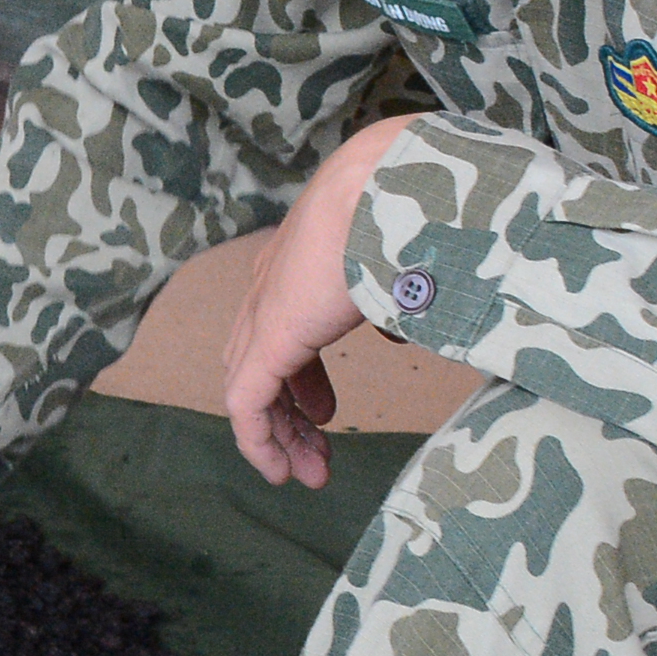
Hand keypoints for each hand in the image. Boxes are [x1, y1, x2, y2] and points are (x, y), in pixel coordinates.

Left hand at [217, 114, 424, 487]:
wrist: (388, 182)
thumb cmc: (410, 209)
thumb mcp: (401, 262)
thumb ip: (391, 297)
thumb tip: (394, 330)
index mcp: (301, 266)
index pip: (281, 333)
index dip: (303, 382)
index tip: (327, 417)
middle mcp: (273, 288)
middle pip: (259, 363)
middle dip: (289, 413)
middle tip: (317, 452)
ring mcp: (266, 312)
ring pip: (251, 388)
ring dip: (279, 434)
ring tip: (306, 472)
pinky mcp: (268, 337)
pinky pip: (246, 402)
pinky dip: (258, 439)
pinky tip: (278, 469)